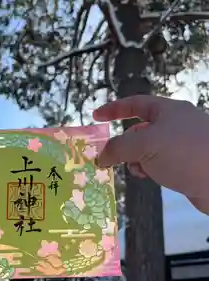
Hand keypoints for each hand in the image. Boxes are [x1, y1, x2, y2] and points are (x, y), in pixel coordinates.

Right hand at [93, 95, 208, 214]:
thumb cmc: (184, 153)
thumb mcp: (145, 145)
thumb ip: (118, 148)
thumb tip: (101, 156)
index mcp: (168, 110)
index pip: (135, 103)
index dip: (114, 109)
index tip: (96, 117)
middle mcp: (175, 124)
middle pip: (139, 128)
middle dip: (124, 142)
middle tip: (110, 155)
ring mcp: (181, 145)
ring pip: (147, 149)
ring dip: (135, 158)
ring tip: (134, 169)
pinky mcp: (185, 164)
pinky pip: (158, 162)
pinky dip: (148, 168)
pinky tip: (147, 176)